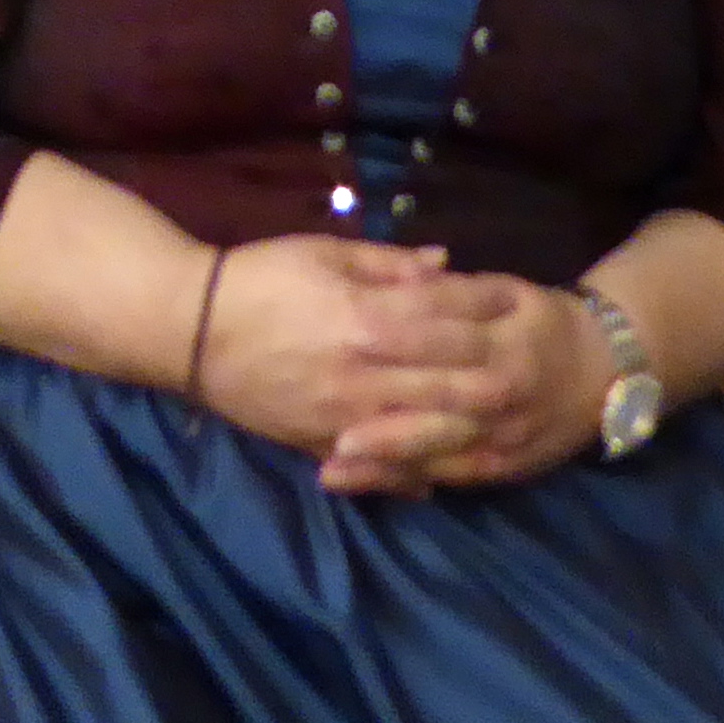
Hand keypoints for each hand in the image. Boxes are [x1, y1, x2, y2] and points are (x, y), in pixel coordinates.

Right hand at [194, 236, 520, 467]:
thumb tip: (446, 263)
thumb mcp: (321, 253)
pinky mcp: (328, 445)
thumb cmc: (258, 277)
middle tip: (534, 366)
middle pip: (459, 381)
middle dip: (502, 373)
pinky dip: (427, 469)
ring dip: (479, 429)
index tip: (521, 299)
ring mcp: (351, 418)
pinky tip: (455, 468)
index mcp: (369, 319)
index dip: (491, 307)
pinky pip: (389, 468)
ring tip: (511, 421)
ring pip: (435, 433)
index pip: (452, 316)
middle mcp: (369, 375)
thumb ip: (388, 263)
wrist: (189, 328)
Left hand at [319, 275, 610, 493]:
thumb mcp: (506, 292)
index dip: (393, 341)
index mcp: (499, 343)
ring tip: (331, 465)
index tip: (344, 342)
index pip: (440, 339)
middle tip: (323, 418)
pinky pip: (447, 477)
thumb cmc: (542, 321)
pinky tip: (359, 482)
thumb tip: (406, 278)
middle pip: (433, 404)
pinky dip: (402, 481)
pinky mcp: (499, 468)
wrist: (604, 372)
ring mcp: (499, 438)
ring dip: (383, 459)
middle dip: (380, 415)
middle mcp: (498, 394)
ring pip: (436, 451)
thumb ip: (454, 290)